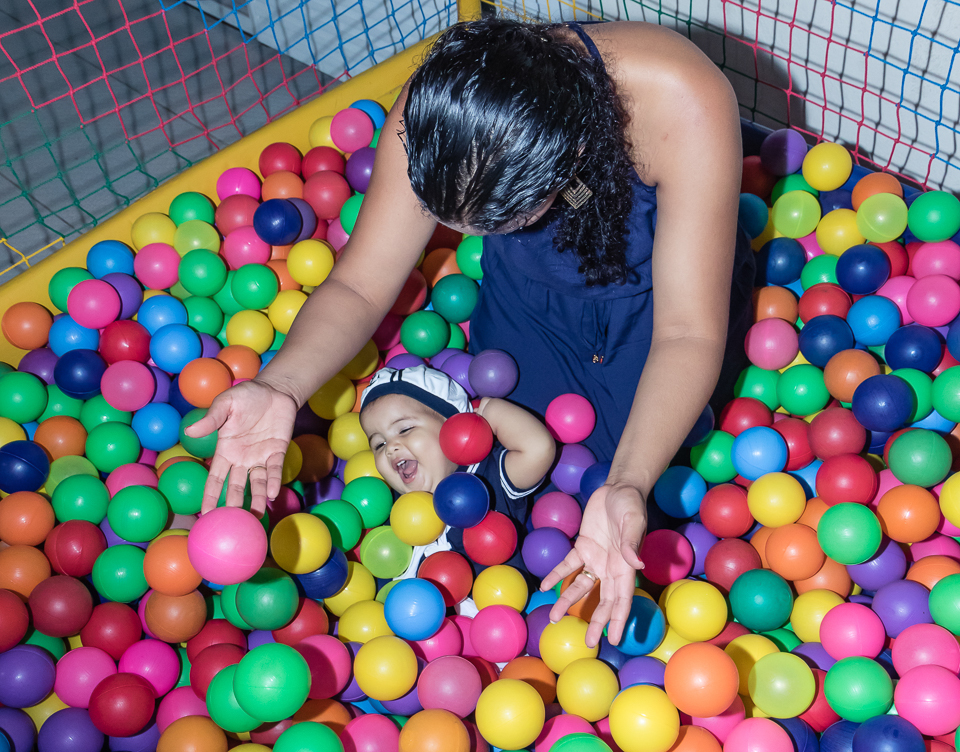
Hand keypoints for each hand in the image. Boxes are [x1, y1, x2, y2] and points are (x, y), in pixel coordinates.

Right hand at [184, 380, 298, 515]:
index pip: (215, 478)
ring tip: (255, 517)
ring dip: (256, 498)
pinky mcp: (278, 450)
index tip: (205, 515)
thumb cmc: (246, 396)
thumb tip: (190, 431)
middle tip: (231, 526)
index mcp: (226, 450)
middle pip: (236, 486)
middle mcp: (242, 458)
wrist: (273, 389)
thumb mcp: (226, 404)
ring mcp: (261, 456)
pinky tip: (273, 494)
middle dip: (233, 505)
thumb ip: (211, 419)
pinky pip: (276, 469)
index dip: (210, 496)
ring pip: (258, 482)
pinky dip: (275, 481)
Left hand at [540, 483, 646, 647]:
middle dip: (596, 622)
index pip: (622, 599)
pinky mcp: (583, 546)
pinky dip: (557, 575)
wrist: (618, 488)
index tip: (613, 639)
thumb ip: (632, 543)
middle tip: (589, 642)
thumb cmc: (631, 504)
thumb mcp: (634, 521)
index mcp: (625, 566)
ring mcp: (596, 558)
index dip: (618, 619)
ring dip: (568, 601)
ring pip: (581, 587)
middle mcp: (611, 568)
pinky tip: (544, 586)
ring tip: (553, 617)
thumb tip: (636, 564)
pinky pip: (568, 565)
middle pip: (603, 600)